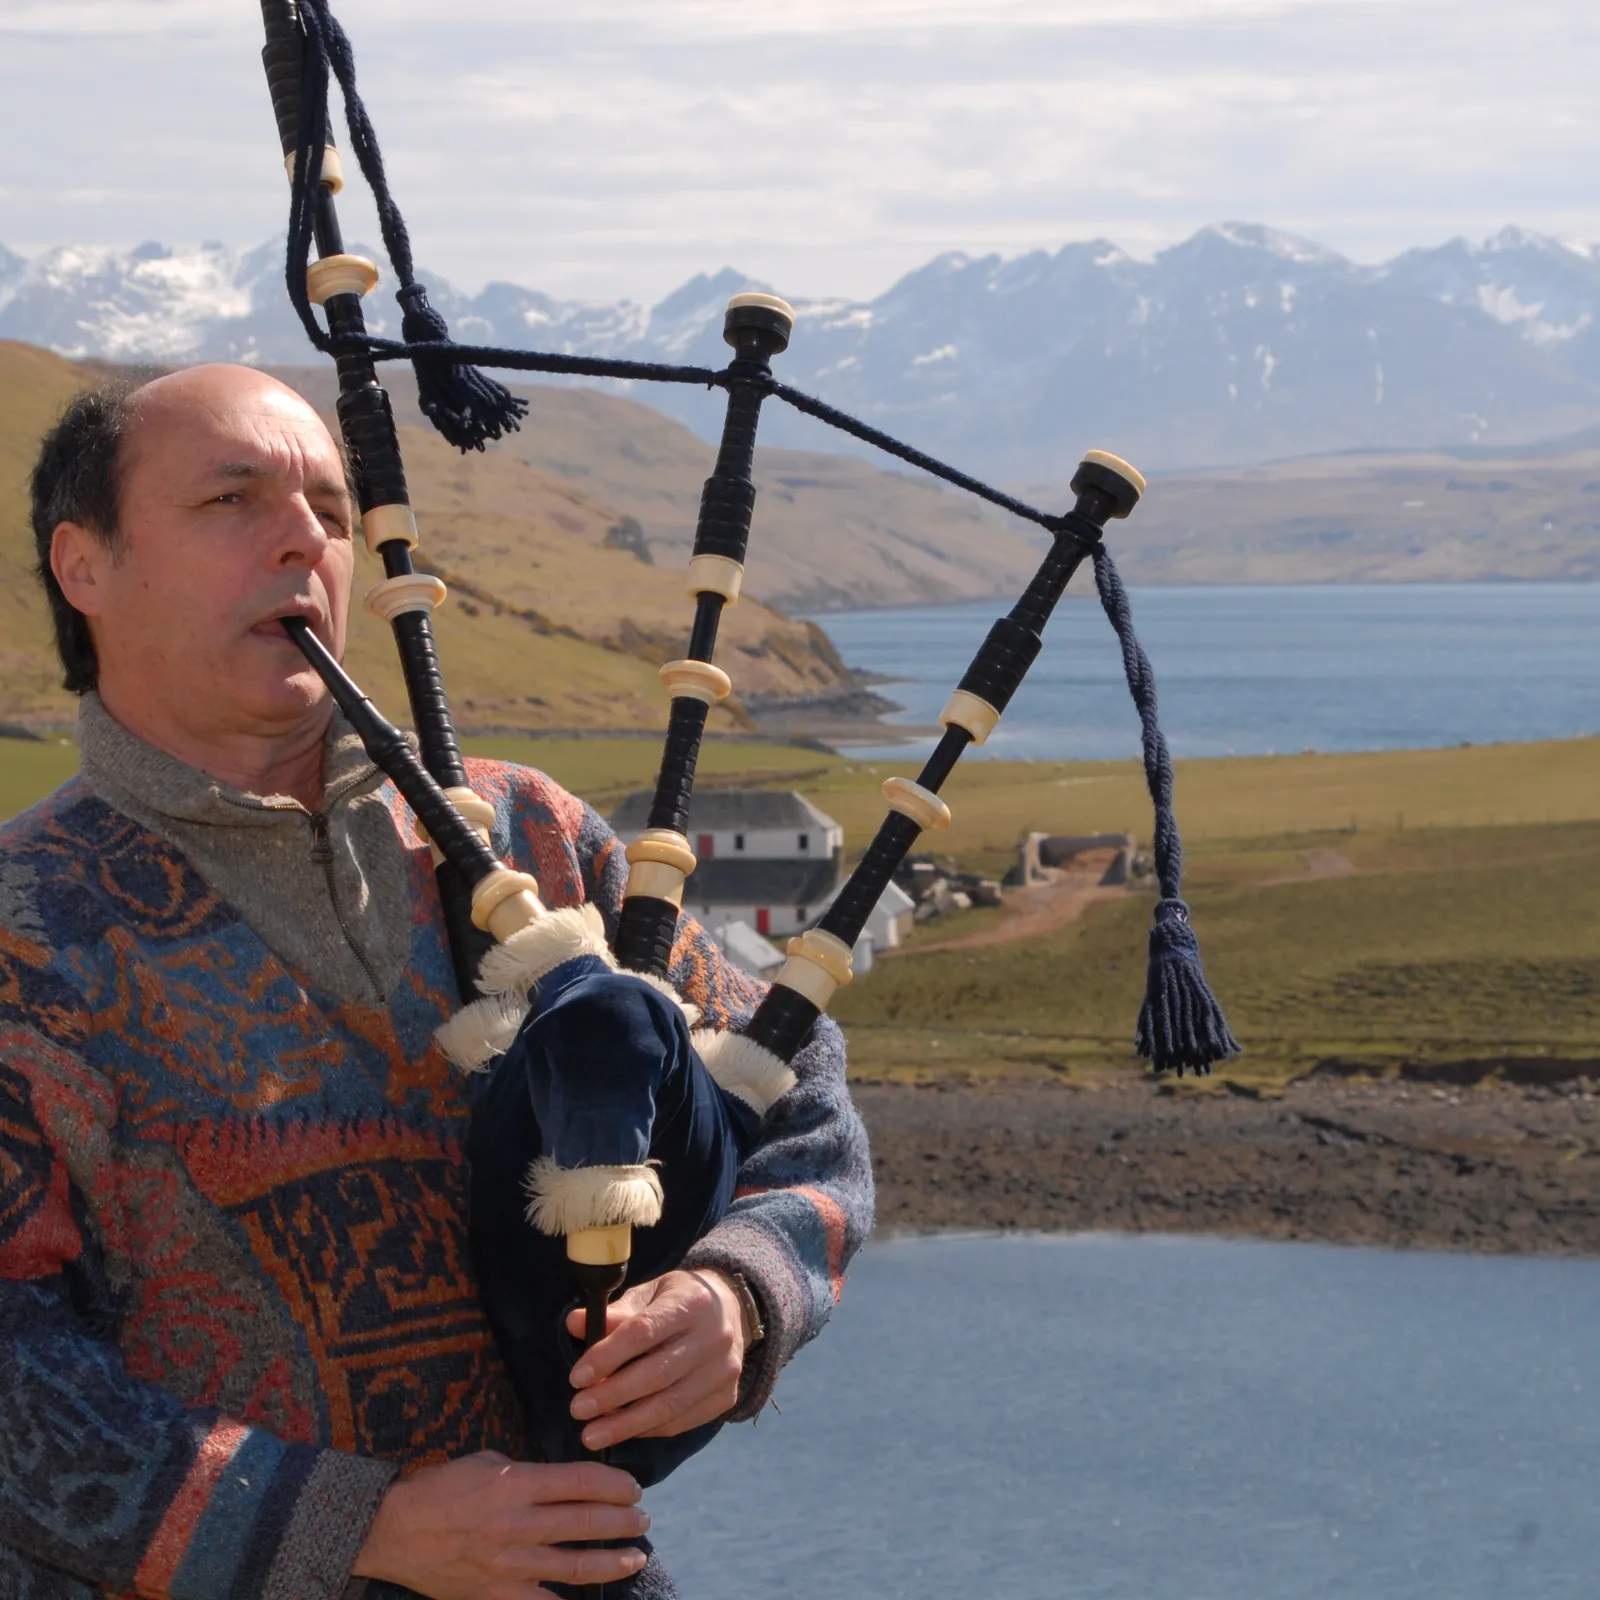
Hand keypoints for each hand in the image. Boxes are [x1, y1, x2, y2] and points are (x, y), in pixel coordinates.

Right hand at [350, 1451, 648, 1598]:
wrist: (392, 1530)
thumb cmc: (440, 1489)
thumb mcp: (486, 1462)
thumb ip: (526, 1472)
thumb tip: (563, 1481)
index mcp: (515, 1484)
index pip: (580, 1481)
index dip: (614, 1486)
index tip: (633, 1489)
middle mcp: (516, 1524)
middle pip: (584, 1522)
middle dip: (622, 1521)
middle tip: (643, 1520)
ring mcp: (507, 1564)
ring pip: (573, 1566)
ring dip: (611, 1561)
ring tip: (635, 1556)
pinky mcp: (495, 1594)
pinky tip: (593, 1598)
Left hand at [566, 1268, 746, 1449]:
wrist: (732, 1311)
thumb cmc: (677, 1301)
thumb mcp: (649, 1294)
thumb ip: (615, 1313)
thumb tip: (574, 1324)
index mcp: (692, 1302)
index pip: (644, 1332)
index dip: (608, 1357)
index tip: (577, 1377)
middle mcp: (715, 1336)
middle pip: (657, 1374)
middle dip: (612, 1396)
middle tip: (578, 1410)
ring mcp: (724, 1370)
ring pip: (670, 1405)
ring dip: (626, 1424)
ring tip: (592, 1434)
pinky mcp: (726, 1396)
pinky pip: (682, 1421)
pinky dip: (648, 1429)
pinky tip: (624, 1431)